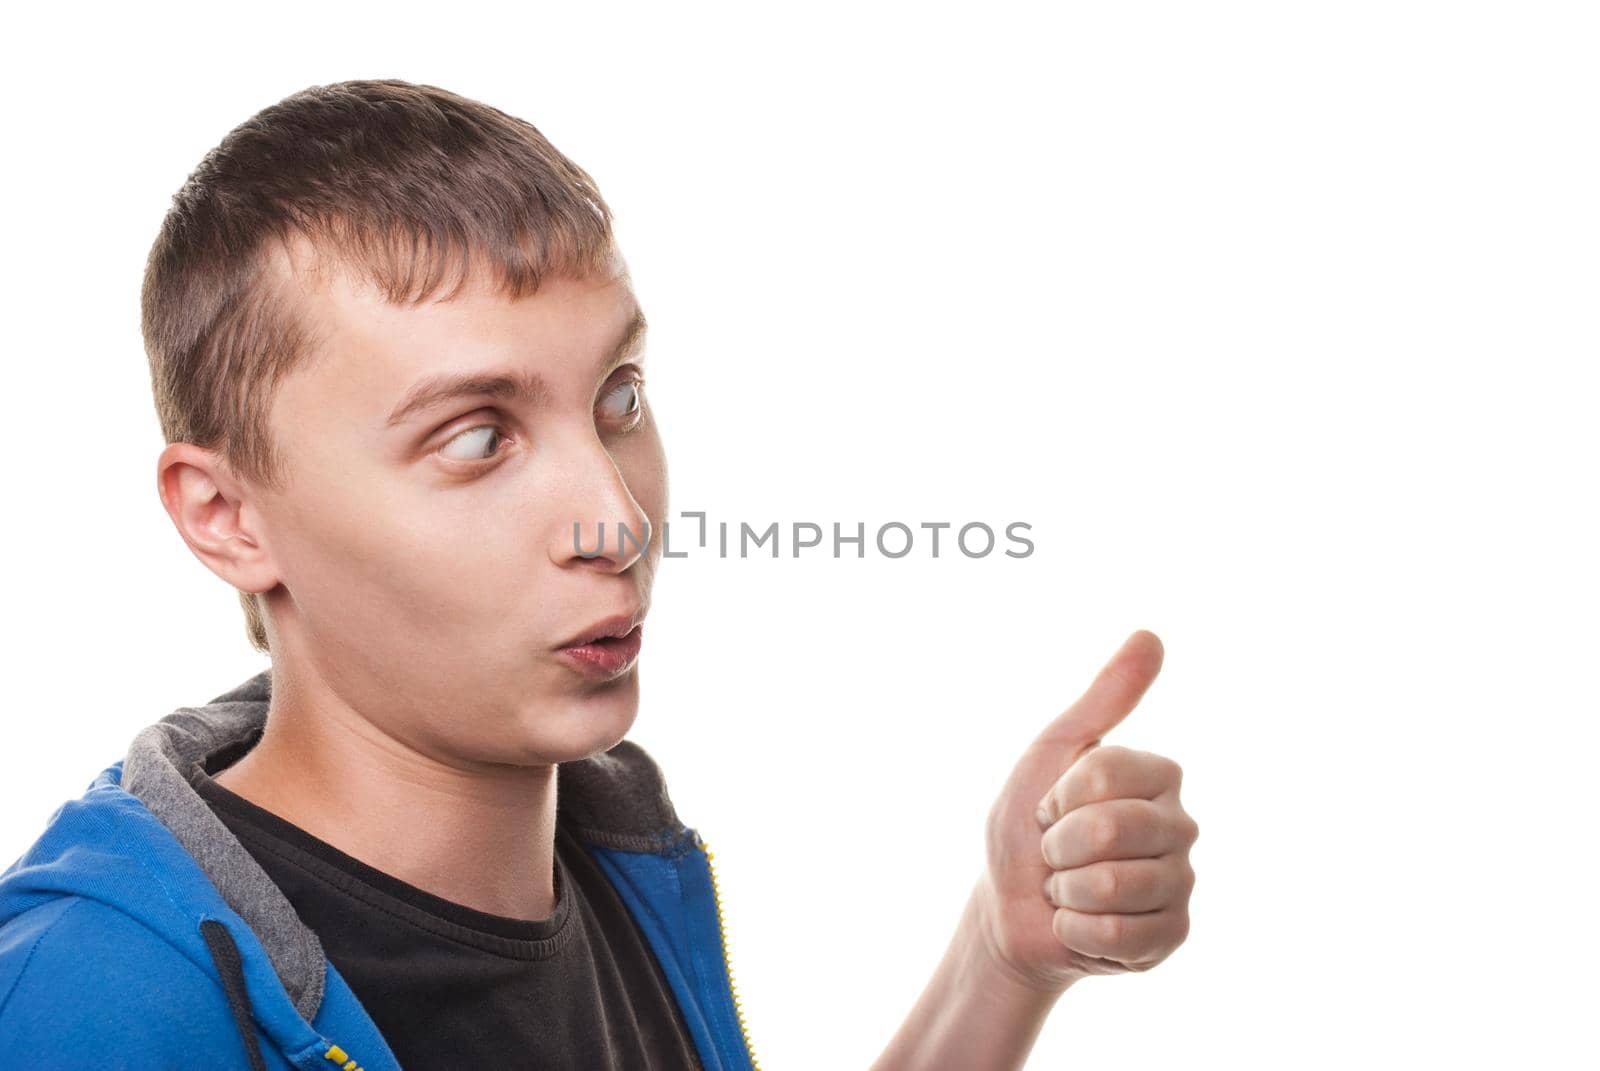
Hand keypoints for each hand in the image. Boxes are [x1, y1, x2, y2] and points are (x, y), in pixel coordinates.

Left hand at [976, 630, 1197, 991]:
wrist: (1010, 907)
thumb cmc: (1028, 824)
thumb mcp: (1054, 752)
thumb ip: (1103, 699)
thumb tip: (1151, 635)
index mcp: (1158, 776)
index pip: (1105, 774)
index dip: (1058, 795)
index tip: (1050, 805)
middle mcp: (1181, 825)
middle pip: (1109, 830)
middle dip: (1056, 846)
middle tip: (1055, 853)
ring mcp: (1182, 883)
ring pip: (1113, 885)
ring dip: (1066, 891)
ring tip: (1069, 888)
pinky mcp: (1174, 935)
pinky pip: (1118, 934)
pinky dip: (1077, 931)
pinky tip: (1081, 924)